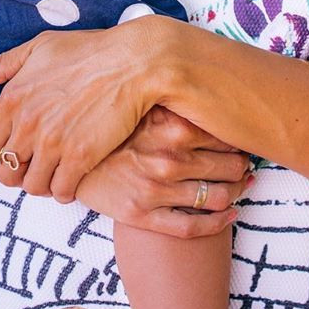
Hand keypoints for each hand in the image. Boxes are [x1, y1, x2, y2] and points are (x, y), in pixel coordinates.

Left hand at [0, 17, 171, 200]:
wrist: (131, 62)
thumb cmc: (87, 50)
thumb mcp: (39, 47)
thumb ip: (2, 65)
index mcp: (12, 98)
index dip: (2, 155)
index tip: (17, 153)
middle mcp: (27, 124)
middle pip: (7, 173)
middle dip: (19, 174)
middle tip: (35, 168)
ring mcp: (53, 143)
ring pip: (33, 186)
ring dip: (43, 184)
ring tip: (55, 173)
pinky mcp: (79, 157)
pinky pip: (61, 191)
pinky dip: (65, 190)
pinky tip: (73, 177)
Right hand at [75, 107, 251, 238]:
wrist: (63, 155)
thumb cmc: (104, 125)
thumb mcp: (137, 102)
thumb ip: (170, 97)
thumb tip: (204, 80)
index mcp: (169, 126)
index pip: (222, 134)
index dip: (238, 138)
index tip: (242, 138)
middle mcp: (165, 158)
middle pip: (227, 166)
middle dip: (242, 167)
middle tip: (246, 164)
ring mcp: (155, 189)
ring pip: (215, 197)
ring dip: (236, 193)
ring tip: (241, 187)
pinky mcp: (142, 215)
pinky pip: (192, 227)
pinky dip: (218, 223)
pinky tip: (229, 215)